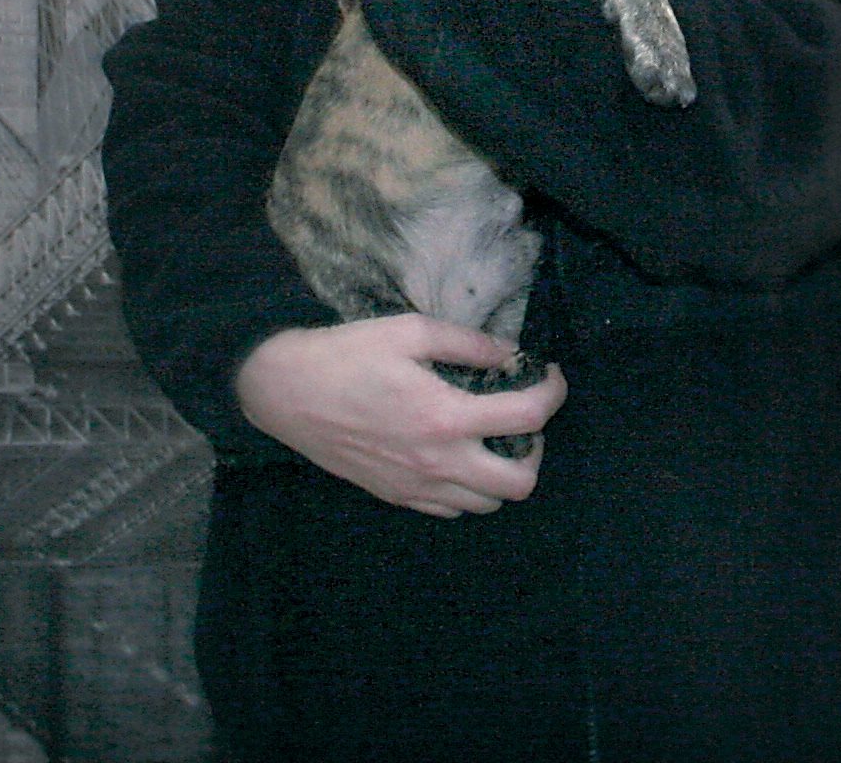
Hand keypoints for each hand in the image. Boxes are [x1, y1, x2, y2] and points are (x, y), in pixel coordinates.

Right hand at [231, 315, 566, 515]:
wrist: (286, 393)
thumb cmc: (347, 355)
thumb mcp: (410, 331)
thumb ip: (468, 343)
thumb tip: (511, 353)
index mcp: (445, 416)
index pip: (529, 417)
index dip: (553, 392)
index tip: (549, 375)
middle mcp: (437, 462)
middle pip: (520, 483)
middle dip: (535, 448)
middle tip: (520, 416)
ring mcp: (416, 487)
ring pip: (488, 503)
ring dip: (502, 471)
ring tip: (489, 435)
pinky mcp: (397, 497)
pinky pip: (452, 510)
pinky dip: (468, 487)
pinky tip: (456, 454)